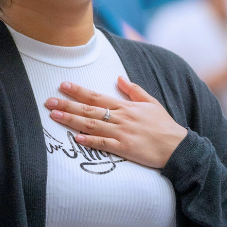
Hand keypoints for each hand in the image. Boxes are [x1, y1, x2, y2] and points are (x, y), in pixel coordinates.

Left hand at [45, 78, 188, 168]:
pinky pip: (103, 144)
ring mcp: (122, 133)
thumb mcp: (151, 102)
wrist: (178, 147)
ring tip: (55, 116)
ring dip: (72, 120)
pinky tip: (76, 138)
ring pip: (92, 125)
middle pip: (89, 109)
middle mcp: (121, 118)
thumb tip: (119, 77)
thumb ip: (133, 90)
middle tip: (48, 101)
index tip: (63, 86)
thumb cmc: (164, 126)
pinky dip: (89, 141)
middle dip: (67, 105)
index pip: (97, 96)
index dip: (78, 91)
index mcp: (126, 107)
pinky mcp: (124, 149)